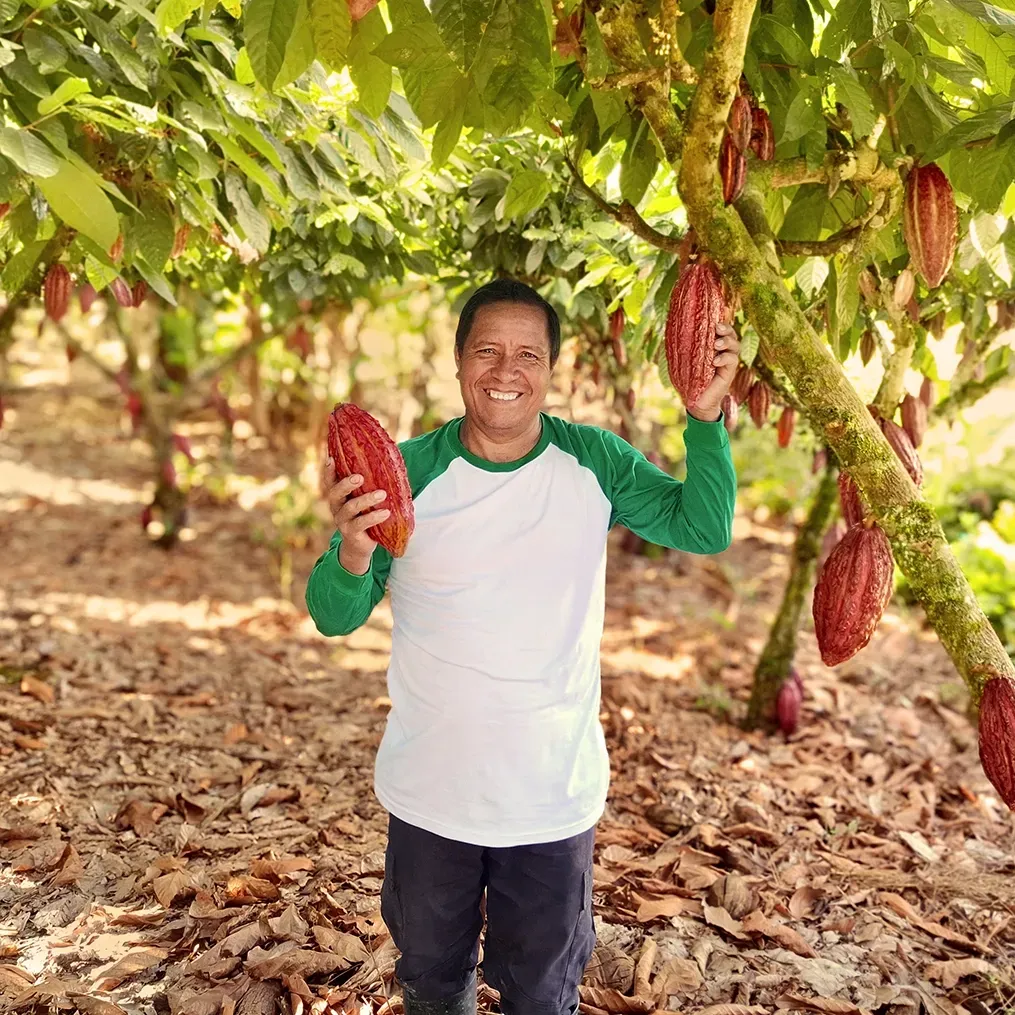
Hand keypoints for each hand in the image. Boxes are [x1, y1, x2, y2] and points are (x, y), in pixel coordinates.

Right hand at [319, 456, 390, 574]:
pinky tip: (386, 513)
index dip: (329, 471)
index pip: (330, 482)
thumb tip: (387, 463)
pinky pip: (361, 523)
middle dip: (346, 484)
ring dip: (366, 499)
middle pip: (335, 493)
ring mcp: (342, 521)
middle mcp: (336, 507)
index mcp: (338, 496)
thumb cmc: (365, 515)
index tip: (331, 459)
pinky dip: (374, 517)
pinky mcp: (351, 533)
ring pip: (350, 508)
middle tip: (360, 477)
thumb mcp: (365, 500)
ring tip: (382, 494)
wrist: (361, 545)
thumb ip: (368, 486)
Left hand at [687, 322, 740, 421]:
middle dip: (726, 328)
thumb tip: (668, 333)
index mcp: (711, 345)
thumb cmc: (688, 380)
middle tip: (717, 328)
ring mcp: (727, 361)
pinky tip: (715, 362)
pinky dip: (725, 358)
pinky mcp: (729, 372)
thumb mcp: (682, 362)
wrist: (695, 401)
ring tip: (716, 344)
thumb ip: (681, 348)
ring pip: (735, 344)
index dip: (719, 321)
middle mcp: (722, 351)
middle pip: (731, 333)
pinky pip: (733, 360)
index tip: (712, 318)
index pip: (719, 329)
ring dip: (727, 341)